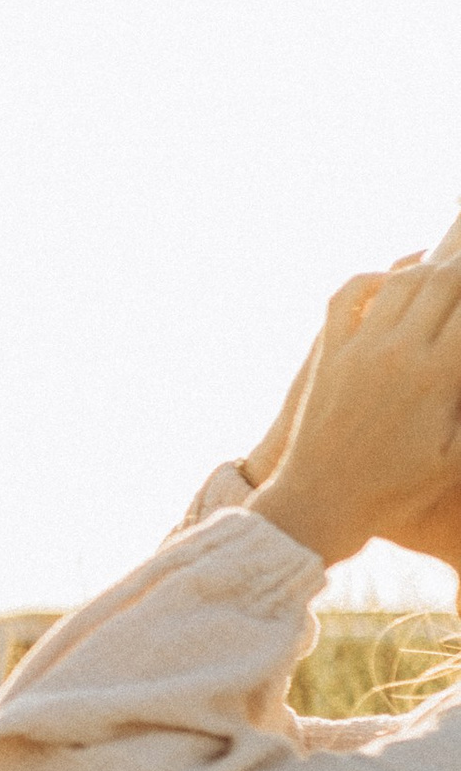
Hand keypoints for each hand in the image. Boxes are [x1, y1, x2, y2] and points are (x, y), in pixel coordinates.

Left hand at [249, 259, 460, 567]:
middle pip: (445, 281)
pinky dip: (373, 279)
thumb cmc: (398, 488)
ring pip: (401, 281)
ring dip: (429, 268)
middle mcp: (399, 352)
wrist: (323, 501)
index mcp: (437, 377)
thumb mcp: (456, 457)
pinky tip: (392, 283)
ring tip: (447, 270)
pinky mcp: (329, 352)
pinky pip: (348, 295)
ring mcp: (359, 348)